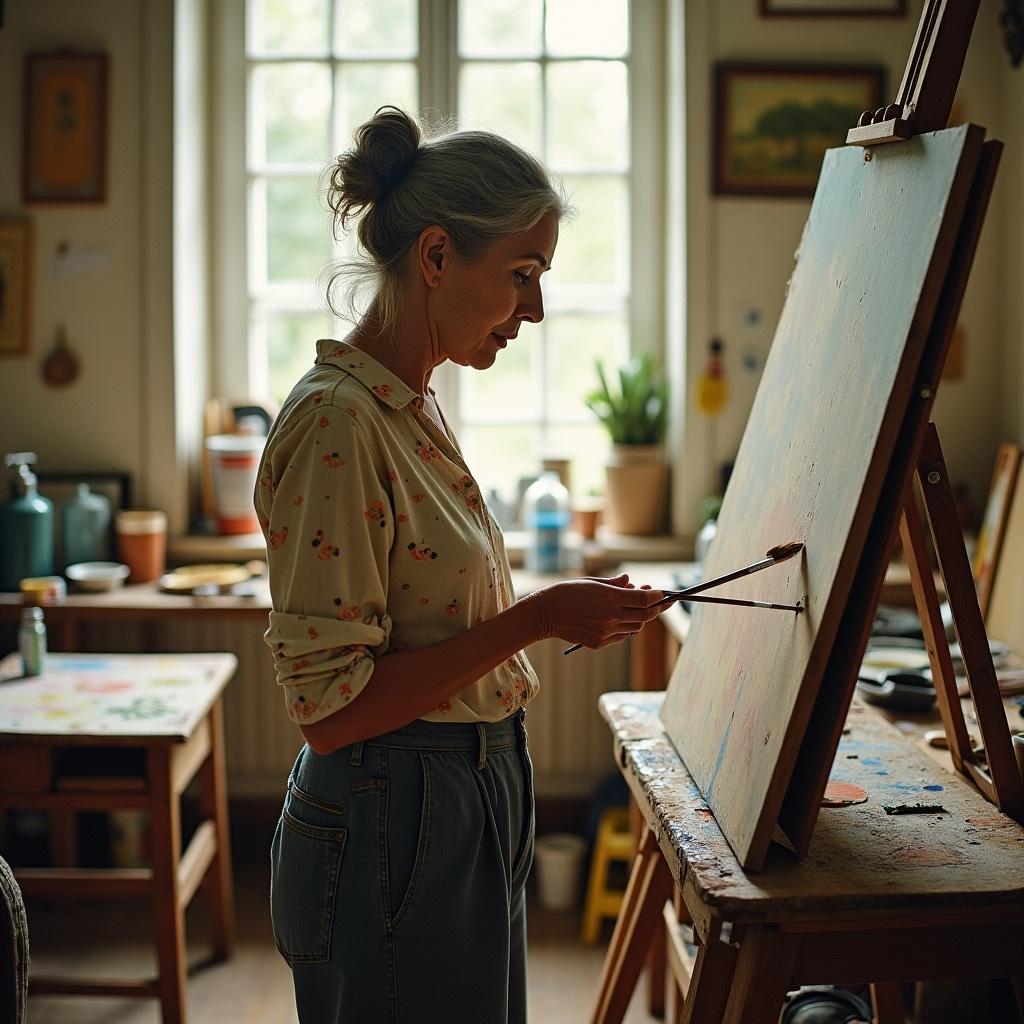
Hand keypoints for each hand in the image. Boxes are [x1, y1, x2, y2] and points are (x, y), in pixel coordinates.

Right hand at [532, 574, 664, 648]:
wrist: (545, 613)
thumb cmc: (567, 593)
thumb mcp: (591, 582)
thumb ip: (614, 584)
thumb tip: (630, 582)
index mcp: (610, 597)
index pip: (645, 599)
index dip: (656, 596)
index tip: (660, 592)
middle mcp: (611, 616)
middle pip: (645, 616)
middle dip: (656, 608)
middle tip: (661, 603)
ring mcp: (606, 632)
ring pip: (635, 628)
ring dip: (640, 618)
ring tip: (636, 608)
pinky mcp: (599, 643)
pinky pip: (621, 637)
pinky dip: (625, 628)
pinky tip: (620, 620)